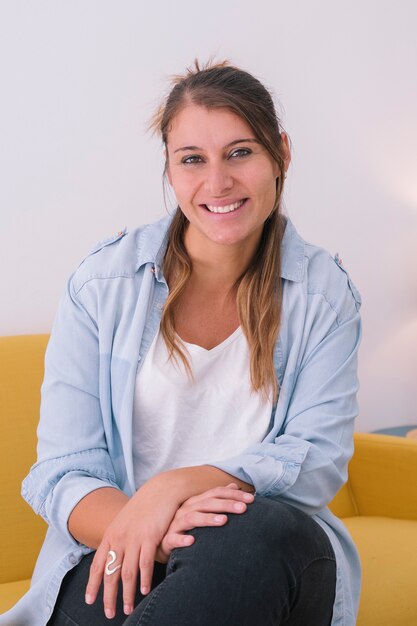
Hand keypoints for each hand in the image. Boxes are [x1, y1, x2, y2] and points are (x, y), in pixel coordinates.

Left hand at [85, 477, 181, 618]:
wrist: (160, 490)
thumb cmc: (144, 507)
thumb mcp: (125, 522)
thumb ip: (118, 539)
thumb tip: (113, 556)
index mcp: (111, 535)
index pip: (98, 565)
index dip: (93, 584)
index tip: (90, 601)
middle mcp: (119, 538)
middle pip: (111, 574)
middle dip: (109, 597)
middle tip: (109, 614)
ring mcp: (134, 538)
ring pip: (127, 573)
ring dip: (127, 594)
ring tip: (128, 609)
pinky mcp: (150, 537)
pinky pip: (145, 564)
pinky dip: (144, 580)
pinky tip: (145, 591)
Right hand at [155, 483, 254, 562]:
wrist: (161, 542)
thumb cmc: (186, 527)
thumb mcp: (202, 511)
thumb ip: (218, 499)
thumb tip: (234, 486)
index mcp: (196, 502)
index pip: (216, 494)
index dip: (233, 495)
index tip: (252, 499)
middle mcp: (186, 510)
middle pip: (207, 503)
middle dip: (226, 504)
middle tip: (244, 509)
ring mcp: (176, 524)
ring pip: (192, 518)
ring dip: (208, 519)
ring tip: (223, 521)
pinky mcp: (168, 540)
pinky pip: (173, 539)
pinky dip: (182, 539)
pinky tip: (191, 542)